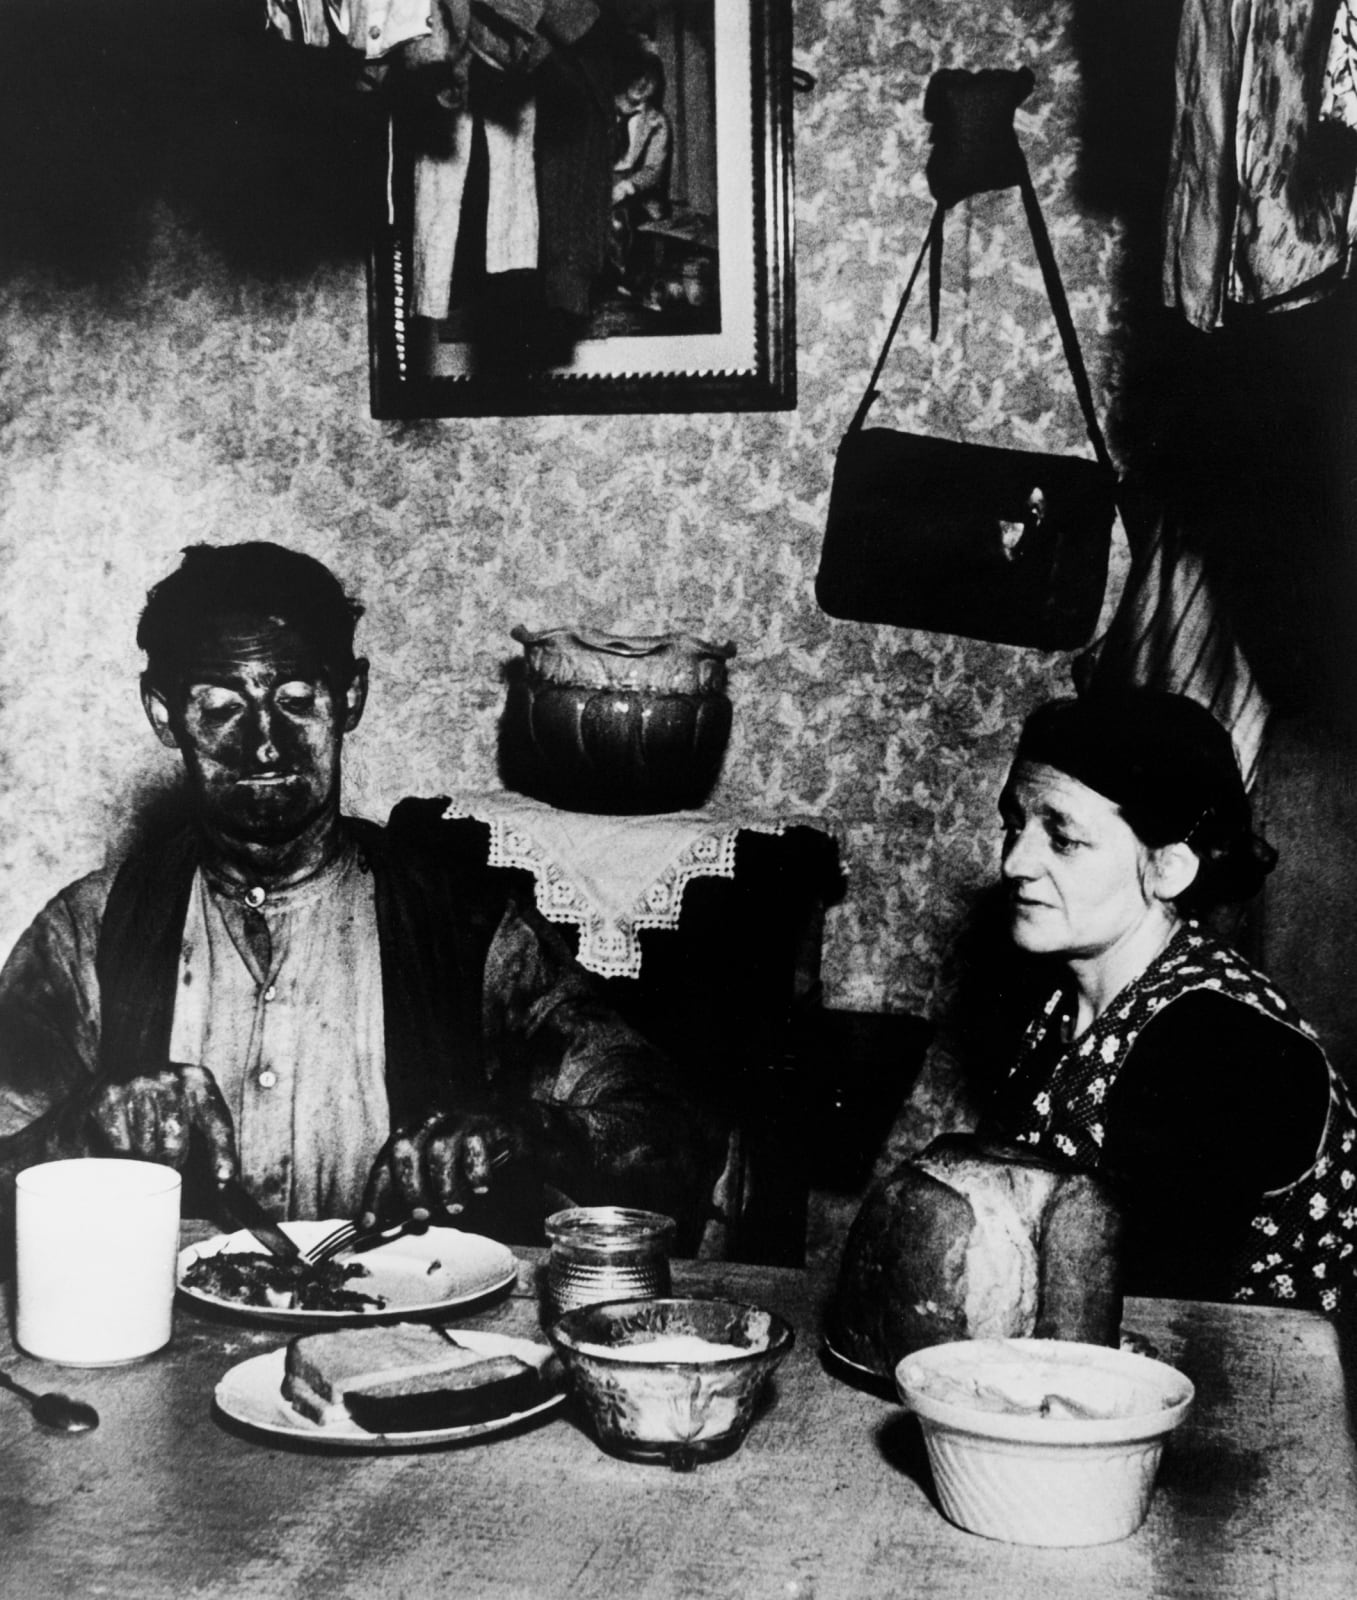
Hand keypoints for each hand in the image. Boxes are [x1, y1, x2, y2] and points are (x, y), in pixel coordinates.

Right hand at [87, 1064, 238, 1185]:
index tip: (224, 1176)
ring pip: (145, 1149)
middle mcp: (170, 1079)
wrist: (127, 1065)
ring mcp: (137, 1085)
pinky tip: (126, 1143)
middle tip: (168, 1160)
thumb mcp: (198, 1105)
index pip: (216, 1122)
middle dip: (173, 1162)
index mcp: (199, 1080)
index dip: (222, 1152)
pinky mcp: (109, 1098)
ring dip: (147, 1159)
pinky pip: (119, 1146)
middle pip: (174, 1145)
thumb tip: (224, 1180)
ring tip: (146, 1149)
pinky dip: (123, 1154)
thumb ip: (214, 1138)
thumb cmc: (169, 1097)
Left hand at [360, 1109, 521, 1228]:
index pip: (384, 1165)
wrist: (515, 1144)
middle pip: (406, 1149)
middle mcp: (431, 1123)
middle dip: (411, 1189)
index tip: (368, 1224)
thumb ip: (416, 1202)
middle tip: (422, 1215)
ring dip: (444, 1185)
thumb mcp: (438, 1188)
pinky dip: (475, 1172)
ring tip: (455, 1207)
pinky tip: (481, 1188)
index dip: (374, 1195)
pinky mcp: (490, 1123)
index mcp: (411, 1137)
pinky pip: (475, 1144)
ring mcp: (460, 1120)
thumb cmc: (470, 1170)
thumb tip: (387, 1227)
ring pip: (439, 1148)